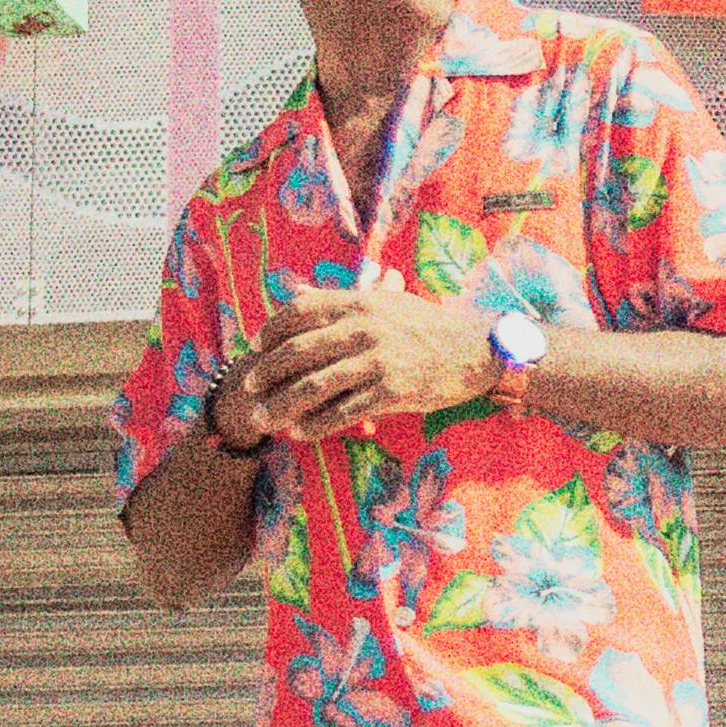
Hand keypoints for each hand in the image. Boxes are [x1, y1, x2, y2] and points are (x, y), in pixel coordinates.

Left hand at [222, 283, 498, 441]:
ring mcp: (377, 360)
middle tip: (249, 389)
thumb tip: (298, 292)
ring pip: (314, 387)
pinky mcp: (391, 391)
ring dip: (282, 406)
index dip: (271, 330)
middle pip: (298, 352)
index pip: (300, 311)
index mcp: (360, 301)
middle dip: (267, 373)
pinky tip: (300, 433)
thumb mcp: (386, 300)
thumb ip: (341, 300)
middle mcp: (364, 328)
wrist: (476, 349)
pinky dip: (316, 425)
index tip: (255, 347)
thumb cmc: (427, 325)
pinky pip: (343, 412)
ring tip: (264, 420)